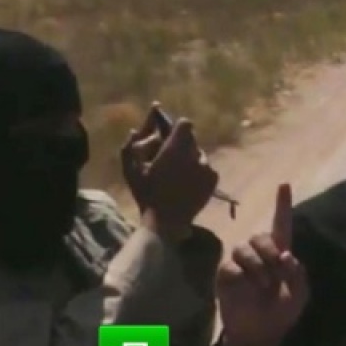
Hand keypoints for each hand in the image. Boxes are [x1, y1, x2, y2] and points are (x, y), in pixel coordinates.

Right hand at [121, 102, 218, 238]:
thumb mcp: (132, 171)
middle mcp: (195, 154)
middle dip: (182, 145)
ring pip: (199, 154)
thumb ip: (131, 147)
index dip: (177, 129)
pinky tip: (188, 183)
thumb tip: (134, 130)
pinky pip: (207, 168)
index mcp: (176, 148)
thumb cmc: (146, 194)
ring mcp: (207, 167)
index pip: (185, 124)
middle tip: (172, 159)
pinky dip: (200, 172)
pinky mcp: (214, 179)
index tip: (170, 137)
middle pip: (192, 140)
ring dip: (191, 159)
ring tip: (179, 175)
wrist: (167, 221)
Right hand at [216, 184, 309, 345]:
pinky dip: (245, 275)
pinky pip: (231, 265)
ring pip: (244, 247)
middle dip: (270, 250)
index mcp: (279, 255)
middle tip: (278, 270)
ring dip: (258, 264)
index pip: (281, 224)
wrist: (261, 334)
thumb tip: (286, 254)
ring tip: (266, 284)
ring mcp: (240, 264)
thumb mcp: (299, 294)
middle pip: (260, 235)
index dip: (282, 205)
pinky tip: (251, 288)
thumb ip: (297, 273)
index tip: (284, 184)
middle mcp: (258, 254)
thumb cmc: (281, 312)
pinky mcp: (225, 275)